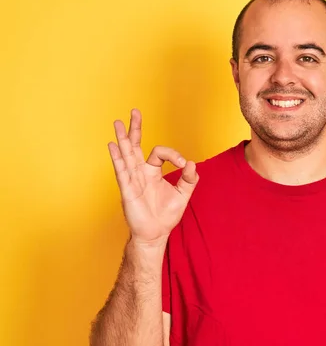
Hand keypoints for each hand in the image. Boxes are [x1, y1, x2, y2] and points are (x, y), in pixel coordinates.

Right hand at [108, 108, 198, 245]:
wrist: (155, 233)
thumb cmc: (166, 215)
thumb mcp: (183, 195)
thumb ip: (189, 179)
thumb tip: (193, 164)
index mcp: (153, 171)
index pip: (160, 153)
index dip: (174, 155)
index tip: (184, 164)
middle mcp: (140, 172)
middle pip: (136, 146)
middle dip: (136, 129)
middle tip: (135, 111)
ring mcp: (132, 180)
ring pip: (126, 155)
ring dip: (123, 139)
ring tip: (118, 123)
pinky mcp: (127, 190)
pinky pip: (122, 171)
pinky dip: (118, 158)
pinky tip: (113, 145)